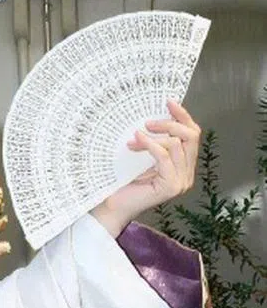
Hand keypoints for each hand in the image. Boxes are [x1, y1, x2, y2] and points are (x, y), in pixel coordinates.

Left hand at [91, 99, 200, 237]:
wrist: (114, 206)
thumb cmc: (126, 182)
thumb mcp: (145, 154)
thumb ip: (157, 139)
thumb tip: (159, 113)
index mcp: (184, 165)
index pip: (193, 134)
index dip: (183, 116)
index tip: (168, 102)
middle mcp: (187, 174)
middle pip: (191, 136)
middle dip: (170, 124)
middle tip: (149, 122)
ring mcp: (181, 181)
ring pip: (177, 144)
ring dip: (154, 137)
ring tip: (135, 137)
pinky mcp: (171, 186)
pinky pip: (164, 156)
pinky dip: (150, 145)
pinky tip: (136, 142)